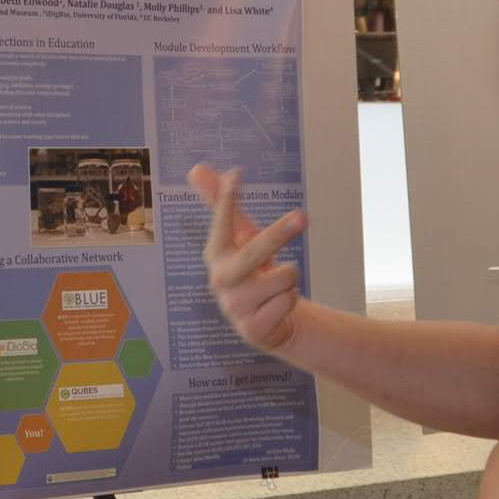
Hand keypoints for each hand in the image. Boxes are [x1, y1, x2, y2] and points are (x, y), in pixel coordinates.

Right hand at [189, 163, 307, 353]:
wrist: (268, 321)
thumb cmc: (253, 271)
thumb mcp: (240, 237)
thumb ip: (221, 204)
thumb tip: (196, 168)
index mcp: (216, 254)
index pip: (221, 223)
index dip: (227, 200)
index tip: (236, 175)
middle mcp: (220, 279)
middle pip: (254, 252)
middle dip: (279, 233)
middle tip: (303, 215)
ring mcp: (234, 306)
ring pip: (283, 277)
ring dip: (289, 278)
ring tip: (277, 286)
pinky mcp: (252, 329)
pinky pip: (288, 301)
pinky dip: (290, 301)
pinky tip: (277, 307)